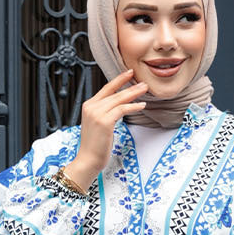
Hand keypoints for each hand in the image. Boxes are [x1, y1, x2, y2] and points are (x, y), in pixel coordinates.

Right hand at [62, 69, 147, 191]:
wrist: (88, 160)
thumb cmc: (94, 147)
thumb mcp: (97, 125)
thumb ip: (104, 114)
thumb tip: (118, 108)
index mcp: (88, 106)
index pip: (106, 89)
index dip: (118, 80)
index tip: (129, 74)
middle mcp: (91, 107)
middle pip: (114, 92)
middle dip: (130, 86)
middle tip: (143, 83)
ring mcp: (97, 113)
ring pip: (119, 99)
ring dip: (134, 94)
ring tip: (145, 90)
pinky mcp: (104, 121)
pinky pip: (122, 109)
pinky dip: (133, 107)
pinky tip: (141, 106)